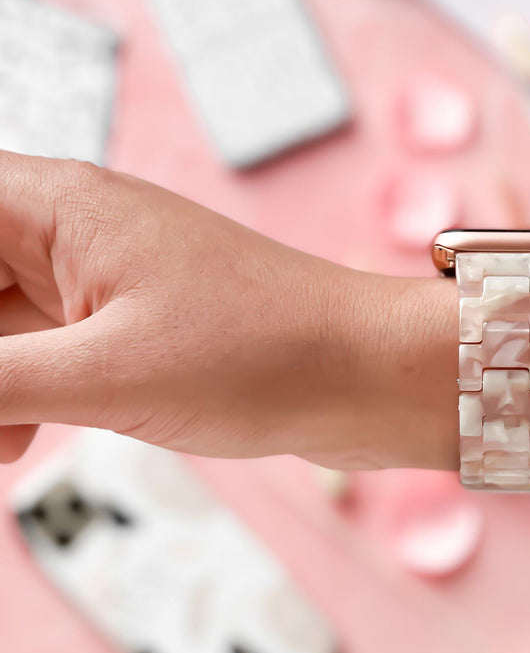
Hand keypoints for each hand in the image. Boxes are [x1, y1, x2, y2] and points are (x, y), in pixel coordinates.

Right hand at [0, 152, 454, 468]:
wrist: (369, 376)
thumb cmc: (264, 353)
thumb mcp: (102, 373)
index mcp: (55, 205)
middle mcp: (72, 228)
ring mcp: (102, 279)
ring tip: (1, 446)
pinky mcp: (131, 327)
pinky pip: (36, 351)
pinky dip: (13, 397)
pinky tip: (16, 447)